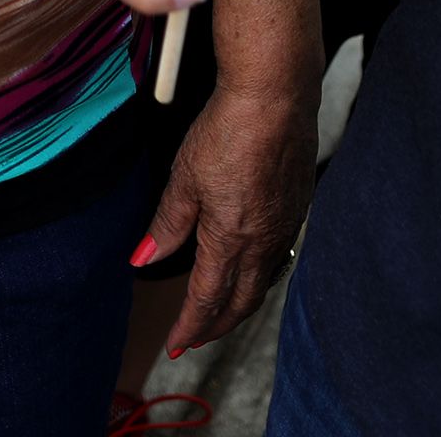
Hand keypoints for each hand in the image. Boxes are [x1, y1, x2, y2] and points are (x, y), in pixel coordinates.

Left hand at [137, 73, 316, 357]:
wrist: (276, 96)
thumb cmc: (228, 130)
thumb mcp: (184, 178)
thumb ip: (167, 225)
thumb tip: (142, 260)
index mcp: (231, 239)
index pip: (208, 300)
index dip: (189, 326)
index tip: (175, 344)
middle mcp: (265, 242)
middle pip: (241, 303)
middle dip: (215, 327)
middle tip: (194, 338)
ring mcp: (286, 226)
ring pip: (263, 283)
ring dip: (239, 304)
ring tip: (218, 313)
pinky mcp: (298, 207)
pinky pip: (279, 258)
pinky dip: (260, 276)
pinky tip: (250, 269)